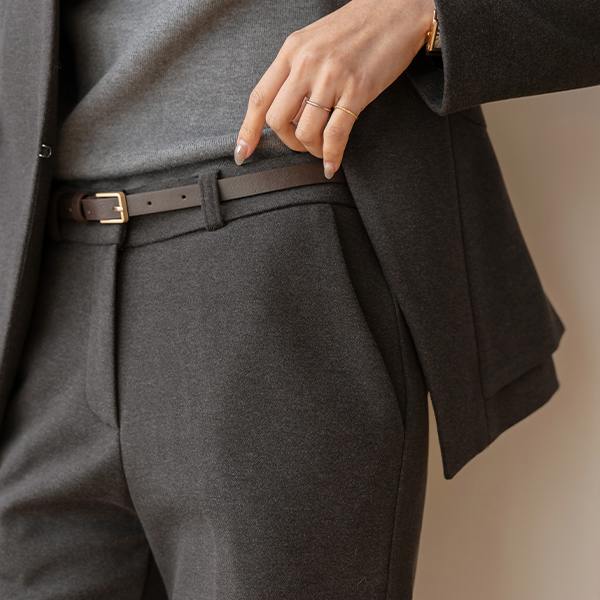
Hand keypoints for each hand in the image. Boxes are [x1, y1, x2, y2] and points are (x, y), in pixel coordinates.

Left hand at [234, 0, 434, 177]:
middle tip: (300, 143)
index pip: (259, 97)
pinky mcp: (356, 90)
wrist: (398, 9)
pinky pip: (335, 134)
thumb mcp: (315, 41)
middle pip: (277, 119)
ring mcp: (331, 77)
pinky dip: (331, 155)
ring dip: (310, 149)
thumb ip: (297, 71)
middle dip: (287, 141)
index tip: (243, 152)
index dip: (248, 131)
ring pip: (305, 131)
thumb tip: (288, 110)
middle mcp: (306, 63)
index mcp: (291, 50)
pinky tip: (331, 163)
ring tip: (320, 149)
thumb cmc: (357, 27)